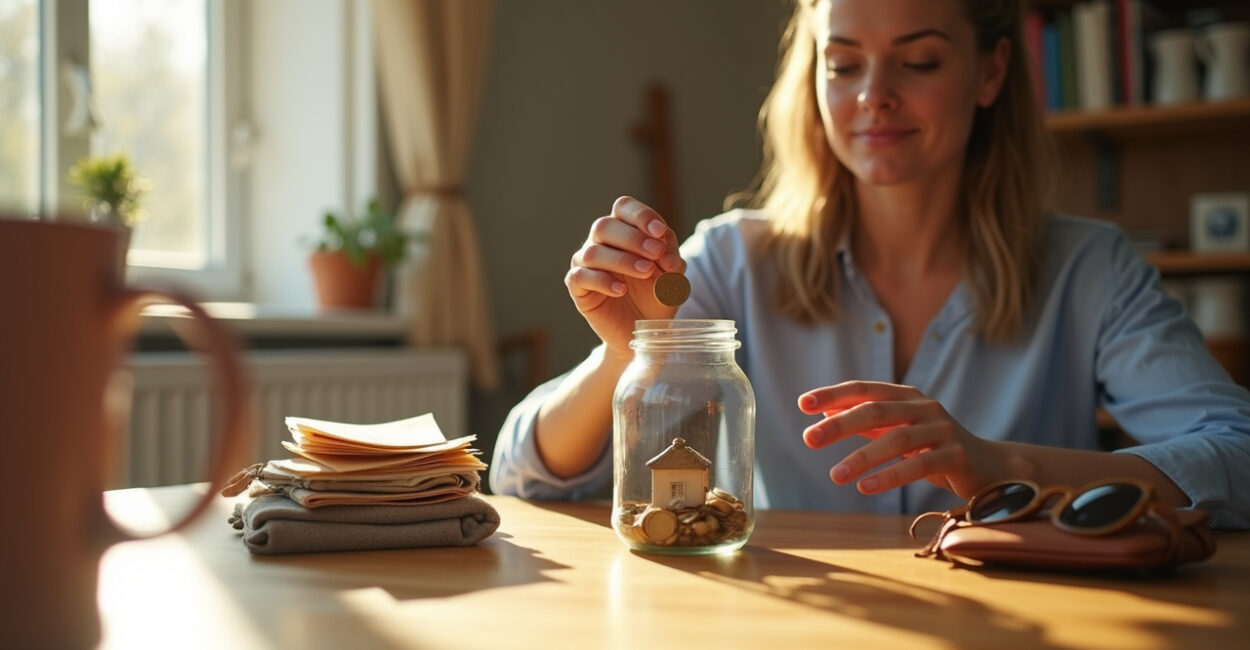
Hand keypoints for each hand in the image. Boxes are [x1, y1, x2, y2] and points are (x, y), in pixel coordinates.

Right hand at [566, 196, 685, 355]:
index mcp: (623, 229)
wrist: (643, 330)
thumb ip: (672, 261)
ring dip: (622, 260)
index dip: (641, 216)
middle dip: (633, 238)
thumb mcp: (673, 277)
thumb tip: (667, 255)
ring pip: (593, 252)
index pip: (623, 207)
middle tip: (656, 254)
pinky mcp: (578, 288)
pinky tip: (621, 290)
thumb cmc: (656, 296)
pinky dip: (602, 281)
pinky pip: (580, 277)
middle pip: (605, 226)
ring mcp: (585, 264)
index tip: (661, 232)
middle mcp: (600, 241)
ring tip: (646, 272)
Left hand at [798, 381, 1006, 497]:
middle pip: (876, 411)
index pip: (865, 390)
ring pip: (897, 439)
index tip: (803, 404)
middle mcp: (925, 407)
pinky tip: (865, 487)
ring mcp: (943, 430)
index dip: (834, 394)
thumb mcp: (899, 431)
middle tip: (809, 439)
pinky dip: (890, 476)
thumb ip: (867, 422)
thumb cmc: (935, 448)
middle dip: (839, 424)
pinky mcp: (956, 456)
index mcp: (907, 397)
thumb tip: (824, 412)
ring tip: (835, 475)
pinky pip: (919, 465)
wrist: (990, 467)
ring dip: (861, 457)